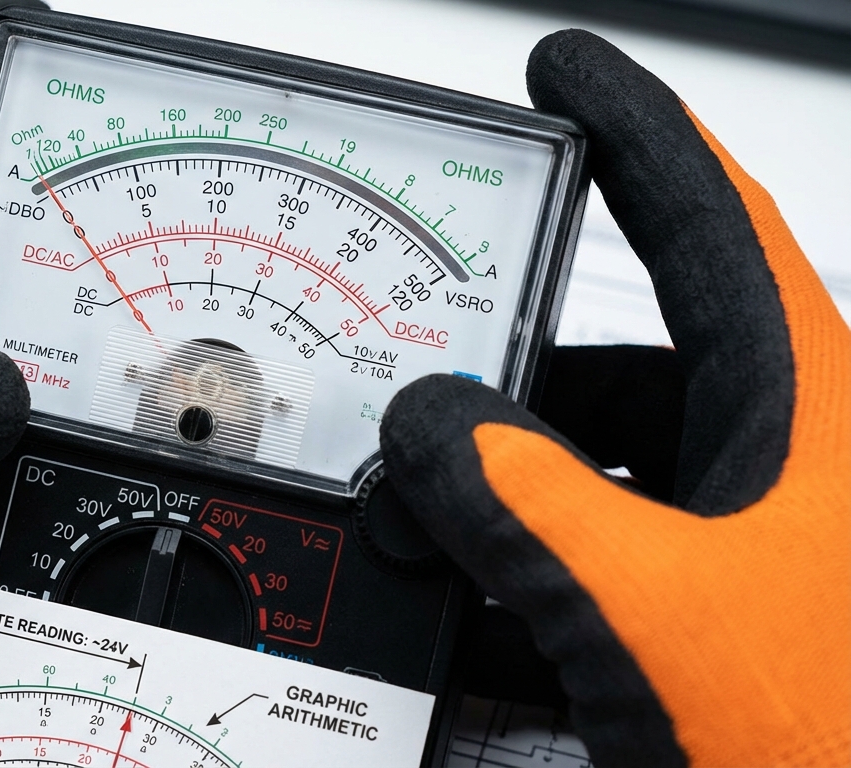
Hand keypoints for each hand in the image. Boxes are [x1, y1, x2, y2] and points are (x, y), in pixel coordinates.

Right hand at [379, 30, 848, 765]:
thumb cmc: (831, 744)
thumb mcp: (646, 607)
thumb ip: (521, 503)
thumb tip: (432, 429)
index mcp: (805, 413)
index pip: (709, 220)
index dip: (630, 128)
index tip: (563, 71)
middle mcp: (792, 465)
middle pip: (639, 356)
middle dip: (524, 365)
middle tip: (437, 370)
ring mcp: (765, 548)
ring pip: (618, 470)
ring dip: (520, 492)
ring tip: (435, 524)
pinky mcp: (735, 620)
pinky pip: (618, 562)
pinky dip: (539, 577)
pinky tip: (479, 622)